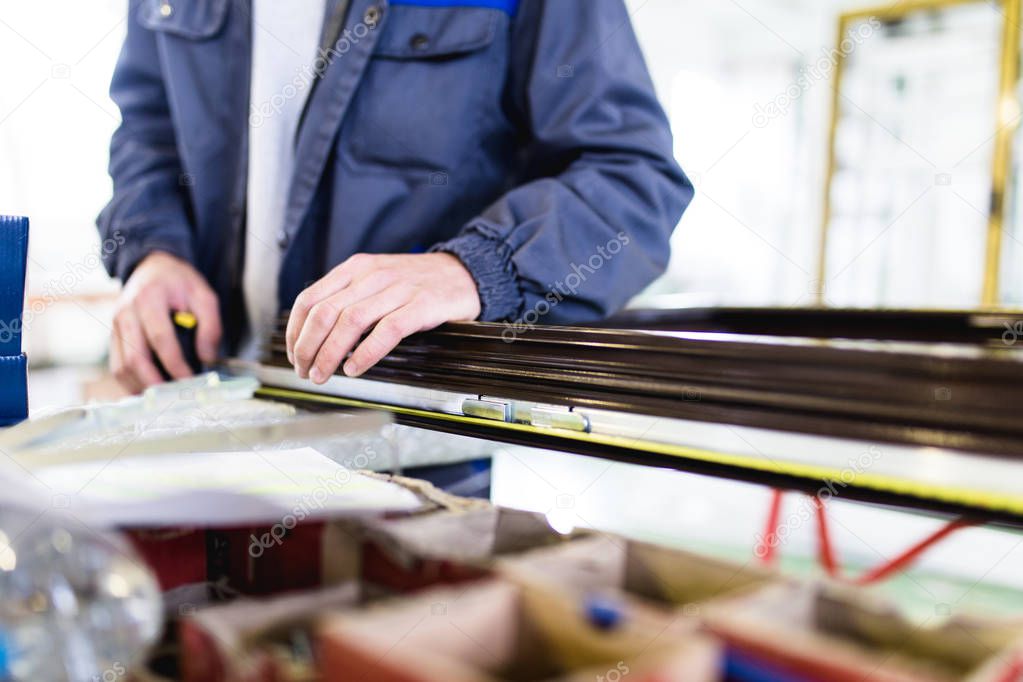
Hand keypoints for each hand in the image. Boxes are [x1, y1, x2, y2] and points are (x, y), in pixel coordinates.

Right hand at [111, 251, 221, 391]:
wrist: (152, 268)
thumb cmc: (179, 282)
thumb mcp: (204, 295)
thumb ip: (211, 325)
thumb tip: (207, 358)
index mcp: (149, 298)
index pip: (160, 338)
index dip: (174, 364)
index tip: (190, 381)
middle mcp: (126, 313)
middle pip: (135, 357)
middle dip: (155, 383)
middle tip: (176, 399)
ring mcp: (115, 326)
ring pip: (121, 366)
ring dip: (142, 387)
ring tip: (164, 401)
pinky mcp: (113, 337)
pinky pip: (118, 366)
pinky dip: (132, 383)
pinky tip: (151, 393)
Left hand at [286, 252, 480, 382]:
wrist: (464, 273)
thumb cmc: (417, 283)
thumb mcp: (376, 280)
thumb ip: (348, 298)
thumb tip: (315, 334)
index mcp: (356, 268)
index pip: (310, 299)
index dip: (295, 331)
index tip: (293, 354)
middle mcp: (373, 275)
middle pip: (325, 313)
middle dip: (308, 347)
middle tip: (305, 371)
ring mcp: (398, 289)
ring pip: (350, 322)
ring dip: (330, 354)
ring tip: (324, 375)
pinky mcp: (422, 305)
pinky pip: (387, 330)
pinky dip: (366, 353)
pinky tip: (356, 368)